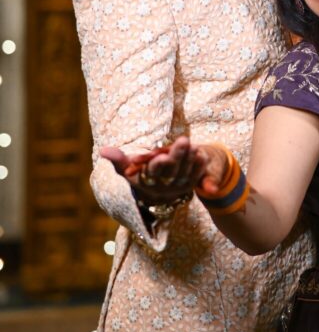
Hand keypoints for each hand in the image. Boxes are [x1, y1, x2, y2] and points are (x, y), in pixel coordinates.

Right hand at [100, 137, 225, 203]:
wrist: (154, 191)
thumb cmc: (137, 174)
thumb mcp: (126, 169)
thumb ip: (117, 159)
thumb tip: (103, 150)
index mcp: (148, 180)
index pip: (153, 172)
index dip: (158, 164)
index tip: (162, 155)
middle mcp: (164, 186)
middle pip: (173, 170)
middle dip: (179, 155)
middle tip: (184, 140)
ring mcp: (178, 186)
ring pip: (186, 172)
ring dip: (190, 159)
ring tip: (194, 145)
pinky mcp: (189, 185)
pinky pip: (196, 176)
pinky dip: (199, 166)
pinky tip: (202, 154)